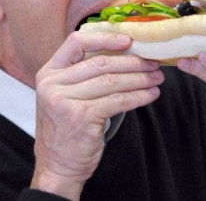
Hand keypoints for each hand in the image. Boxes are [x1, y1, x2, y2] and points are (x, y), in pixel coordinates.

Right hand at [31, 32, 163, 198]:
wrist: (58, 167)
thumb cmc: (66, 131)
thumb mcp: (64, 97)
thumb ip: (82, 76)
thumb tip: (124, 56)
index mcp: (48, 73)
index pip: (76, 42)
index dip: (105, 38)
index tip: (129, 40)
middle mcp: (53, 84)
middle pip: (101, 62)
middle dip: (132, 62)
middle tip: (153, 63)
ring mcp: (65, 100)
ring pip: (112, 81)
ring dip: (140, 79)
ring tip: (157, 79)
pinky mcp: (82, 116)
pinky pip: (118, 100)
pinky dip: (138, 96)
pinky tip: (150, 95)